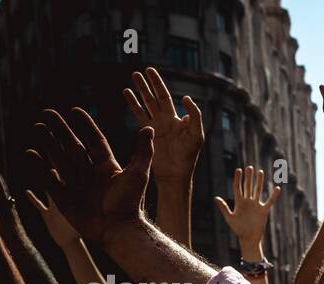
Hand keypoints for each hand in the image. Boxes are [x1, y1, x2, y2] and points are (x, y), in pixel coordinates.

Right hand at [27, 108, 152, 243]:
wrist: (117, 232)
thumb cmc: (129, 204)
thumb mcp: (137, 174)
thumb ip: (142, 152)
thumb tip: (149, 128)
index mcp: (108, 168)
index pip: (95, 142)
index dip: (85, 126)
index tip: (74, 111)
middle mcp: (92, 175)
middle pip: (73, 147)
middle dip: (60, 131)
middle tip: (47, 113)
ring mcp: (78, 187)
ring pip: (60, 160)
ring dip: (48, 144)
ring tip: (38, 127)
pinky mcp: (65, 200)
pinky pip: (49, 180)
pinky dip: (40, 167)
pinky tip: (31, 153)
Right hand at [122, 68, 203, 182]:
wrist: (175, 173)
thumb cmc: (189, 156)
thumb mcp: (196, 135)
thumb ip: (195, 116)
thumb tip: (185, 97)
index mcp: (176, 118)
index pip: (164, 96)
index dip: (158, 83)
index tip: (151, 71)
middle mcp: (164, 119)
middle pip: (154, 97)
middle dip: (147, 84)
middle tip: (138, 71)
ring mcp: (155, 126)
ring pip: (145, 104)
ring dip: (139, 91)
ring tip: (132, 77)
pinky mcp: (147, 133)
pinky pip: (138, 115)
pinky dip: (133, 104)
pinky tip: (126, 93)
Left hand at [214, 166, 280, 244]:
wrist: (248, 238)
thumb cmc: (238, 229)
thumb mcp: (229, 218)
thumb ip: (224, 207)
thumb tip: (215, 197)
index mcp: (239, 202)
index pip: (238, 187)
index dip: (238, 179)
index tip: (238, 170)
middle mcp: (248, 202)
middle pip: (248, 186)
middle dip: (248, 177)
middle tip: (249, 167)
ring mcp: (256, 205)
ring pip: (258, 191)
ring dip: (259, 182)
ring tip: (260, 172)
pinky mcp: (263, 210)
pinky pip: (269, 201)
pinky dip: (273, 195)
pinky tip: (277, 188)